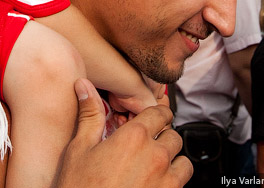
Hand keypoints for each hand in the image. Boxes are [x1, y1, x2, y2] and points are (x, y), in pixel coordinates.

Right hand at [55, 79, 191, 187]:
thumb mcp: (79, 150)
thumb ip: (90, 116)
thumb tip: (84, 86)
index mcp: (134, 137)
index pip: (160, 113)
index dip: (155, 115)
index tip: (150, 121)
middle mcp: (155, 156)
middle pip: (174, 136)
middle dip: (163, 139)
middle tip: (146, 148)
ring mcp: (166, 180)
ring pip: (183, 161)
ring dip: (172, 161)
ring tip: (153, 168)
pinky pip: (183, 183)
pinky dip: (174, 181)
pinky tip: (155, 184)